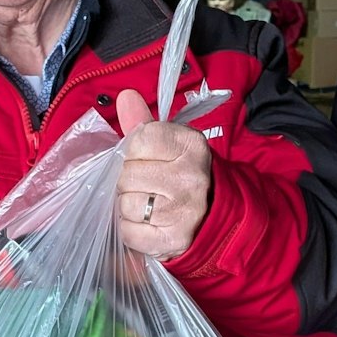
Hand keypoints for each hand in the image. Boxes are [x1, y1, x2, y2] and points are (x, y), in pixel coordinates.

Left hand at [114, 90, 211, 259]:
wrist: (211, 214)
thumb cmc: (179, 174)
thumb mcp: (167, 144)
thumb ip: (142, 122)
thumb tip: (125, 97)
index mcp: (191, 145)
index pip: (138, 140)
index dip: (131, 152)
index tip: (143, 159)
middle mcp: (191, 176)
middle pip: (127, 174)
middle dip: (126, 181)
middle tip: (143, 185)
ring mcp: (185, 211)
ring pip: (125, 204)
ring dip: (127, 206)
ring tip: (146, 204)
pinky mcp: (174, 239)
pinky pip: (128, 232)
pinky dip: (130, 230)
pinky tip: (145, 223)